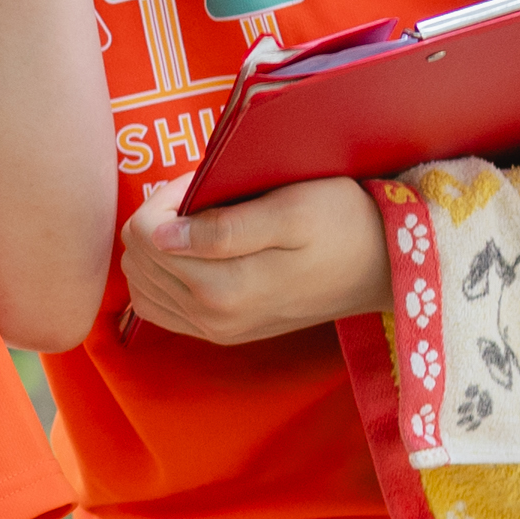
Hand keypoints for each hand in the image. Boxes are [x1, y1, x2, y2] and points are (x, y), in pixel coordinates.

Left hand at [119, 174, 385, 343]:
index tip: (198, 185)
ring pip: (141, 283)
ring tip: (198, 223)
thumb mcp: (292, 210)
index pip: (144, 235)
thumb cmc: (343, 223)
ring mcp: (214, 330)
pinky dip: (161, 275)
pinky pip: (158, 306)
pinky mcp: (220, 333)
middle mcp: (211, 318)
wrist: (383, 267)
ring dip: (156, 246)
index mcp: (223, 288)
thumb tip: (162, 236)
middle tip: (201, 199)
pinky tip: (190, 252)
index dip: (163, 199)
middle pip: (137, 259)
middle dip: (157, 220)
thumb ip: (223, 228)